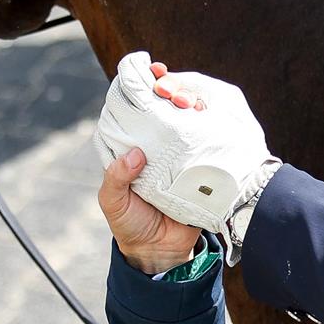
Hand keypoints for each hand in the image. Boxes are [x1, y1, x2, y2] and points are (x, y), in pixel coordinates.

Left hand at [94, 52, 280, 251]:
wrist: (162, 252)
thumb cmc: (130, 224)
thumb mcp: (113, 202)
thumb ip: (117, 178)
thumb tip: (135, 153)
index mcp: (132, 150)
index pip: (134, 112)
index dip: (139, 89)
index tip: (148, 71)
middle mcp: (156, 147)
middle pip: (163, 110)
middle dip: (170, 91)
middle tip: (171, 88)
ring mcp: (180, 155)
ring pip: (186, 122)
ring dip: (190, 105)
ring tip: (190, 102)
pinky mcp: (200, 167)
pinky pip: (206, 144)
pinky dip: (209, 129)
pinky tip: (210, 118)